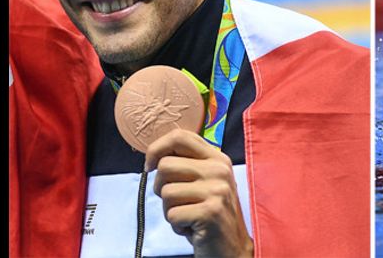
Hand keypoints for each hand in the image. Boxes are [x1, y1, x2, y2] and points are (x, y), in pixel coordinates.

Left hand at [146, 129, 252, 257]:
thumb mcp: (204, 182)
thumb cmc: (210, 214)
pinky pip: (172, 214)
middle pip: (165, 165)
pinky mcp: (210, 212)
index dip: (157, 148)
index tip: (150, 165)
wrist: (232, 248)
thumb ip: (187, 164)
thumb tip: (153, 155)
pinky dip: (176, 225)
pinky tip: (191, 227)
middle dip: (161, 187)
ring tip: (188, 216)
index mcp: (217, 158)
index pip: (180, 136)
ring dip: (170, 210)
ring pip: (166, 192)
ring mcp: (217, 190)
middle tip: (177, 201)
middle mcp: (219, 170)